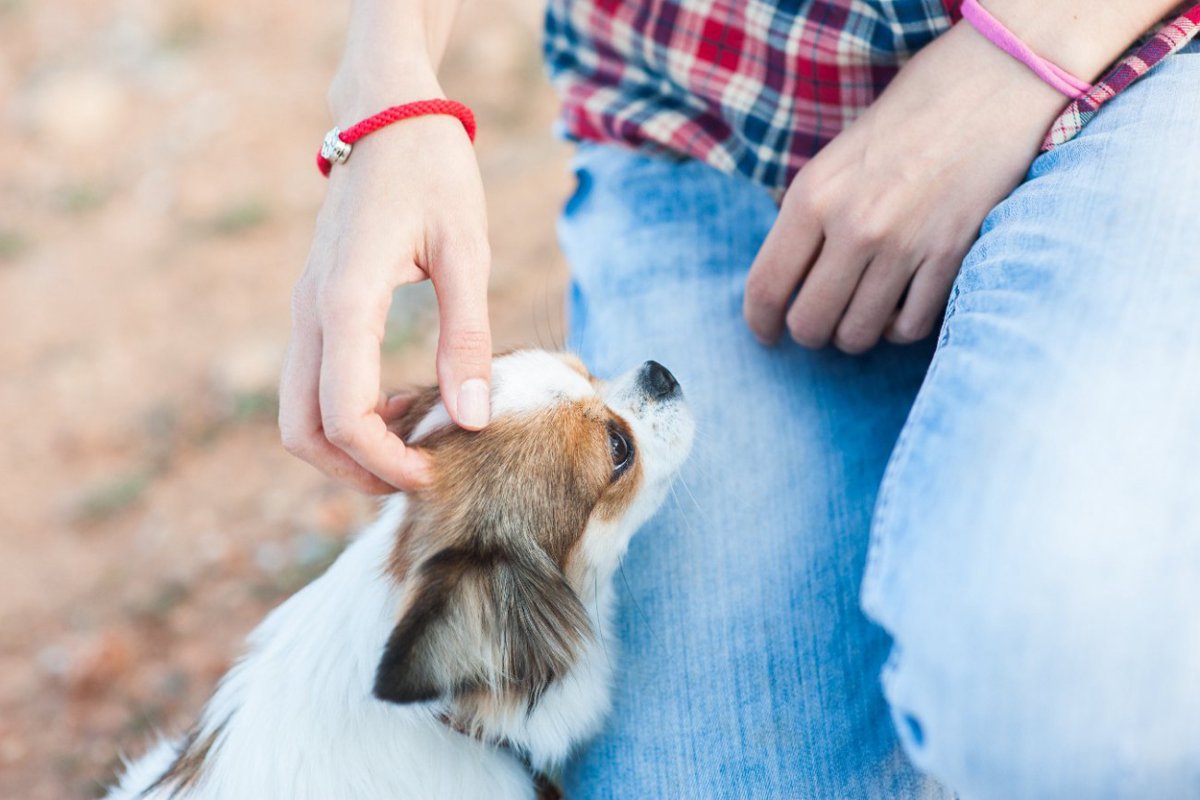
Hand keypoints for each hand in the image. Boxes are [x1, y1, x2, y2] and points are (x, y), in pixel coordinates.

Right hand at [280, 83, 490, 493]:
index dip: (385, 462)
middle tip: (419, 475)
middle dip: (353, 471)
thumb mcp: (465, 250)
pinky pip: (314, 380)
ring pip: (298, 411)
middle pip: (301, 430)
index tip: (435, 473)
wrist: (385, 109)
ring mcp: (305, 307)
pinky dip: (348, 411)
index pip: (343, 415)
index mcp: (345, 299)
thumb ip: (466, 336)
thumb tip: (473, 418)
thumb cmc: (432, 169)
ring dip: (347, 445)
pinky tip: (407, 400)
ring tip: (419, 440)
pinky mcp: (315, 304)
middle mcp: (311, 310)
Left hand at [743, 21, 1068, 352]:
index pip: (766, 287)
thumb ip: (804, 222)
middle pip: (810, 324)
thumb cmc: (902, 125)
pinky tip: (899, 308)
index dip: (761, 323)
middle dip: (810, 333)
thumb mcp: (831, 164)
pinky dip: (899, 329)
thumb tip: (782, 287)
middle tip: (822, 319)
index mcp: (812, 197)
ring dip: (855, 334)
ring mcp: (904, 244)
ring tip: (861, 313)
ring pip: (858, 335)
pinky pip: (910, 328)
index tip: (768, 334)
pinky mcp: (950, 256)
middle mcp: (853, 225)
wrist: (985, 88)